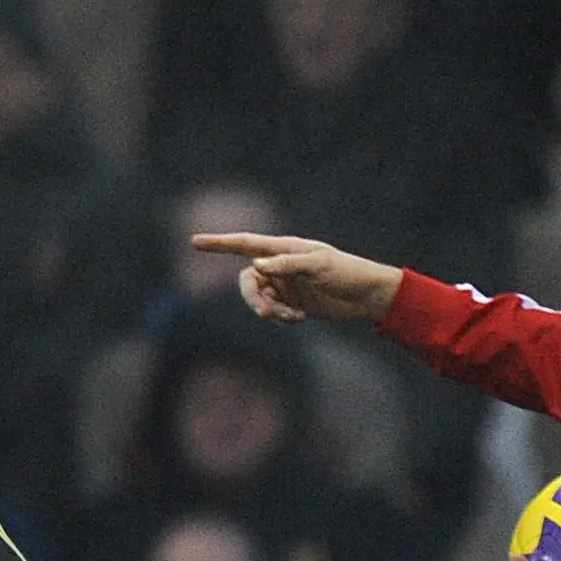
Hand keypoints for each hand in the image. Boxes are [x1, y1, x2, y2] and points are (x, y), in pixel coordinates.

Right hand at [190, 232, 402, 323]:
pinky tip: (299, 318)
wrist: (366, 296)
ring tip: (290, 316)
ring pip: (258, 298)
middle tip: (265, 313)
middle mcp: (279, 265)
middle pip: (247, 280)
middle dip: (252, 297)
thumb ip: (287, 265)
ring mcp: (284, 284)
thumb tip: (257, 265)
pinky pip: (272, 311)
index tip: (194, 242)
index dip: (219, 243)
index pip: (245, 244)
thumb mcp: (318, 266)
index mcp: (284, 248)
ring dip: (268, 310)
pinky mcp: (290, 302)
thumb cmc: (346, 272)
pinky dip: (280, 316)